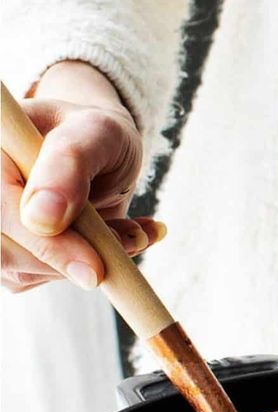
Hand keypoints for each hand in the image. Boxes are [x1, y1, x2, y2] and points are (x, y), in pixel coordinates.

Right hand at [2, 60, 164, 293]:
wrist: (99, 152)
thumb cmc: (96, 135)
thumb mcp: (96, 133)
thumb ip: (70, 163)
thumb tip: (39, 217)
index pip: (4, 213)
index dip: (47, 245)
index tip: (95, 270)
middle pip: (9, 253)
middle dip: (75, 258)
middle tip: (130, 238)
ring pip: (27, 273)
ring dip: (88, 263)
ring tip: (128, 233)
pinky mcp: (13, 254)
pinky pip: (43, 278)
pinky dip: (86, 269)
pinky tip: (113, 242)